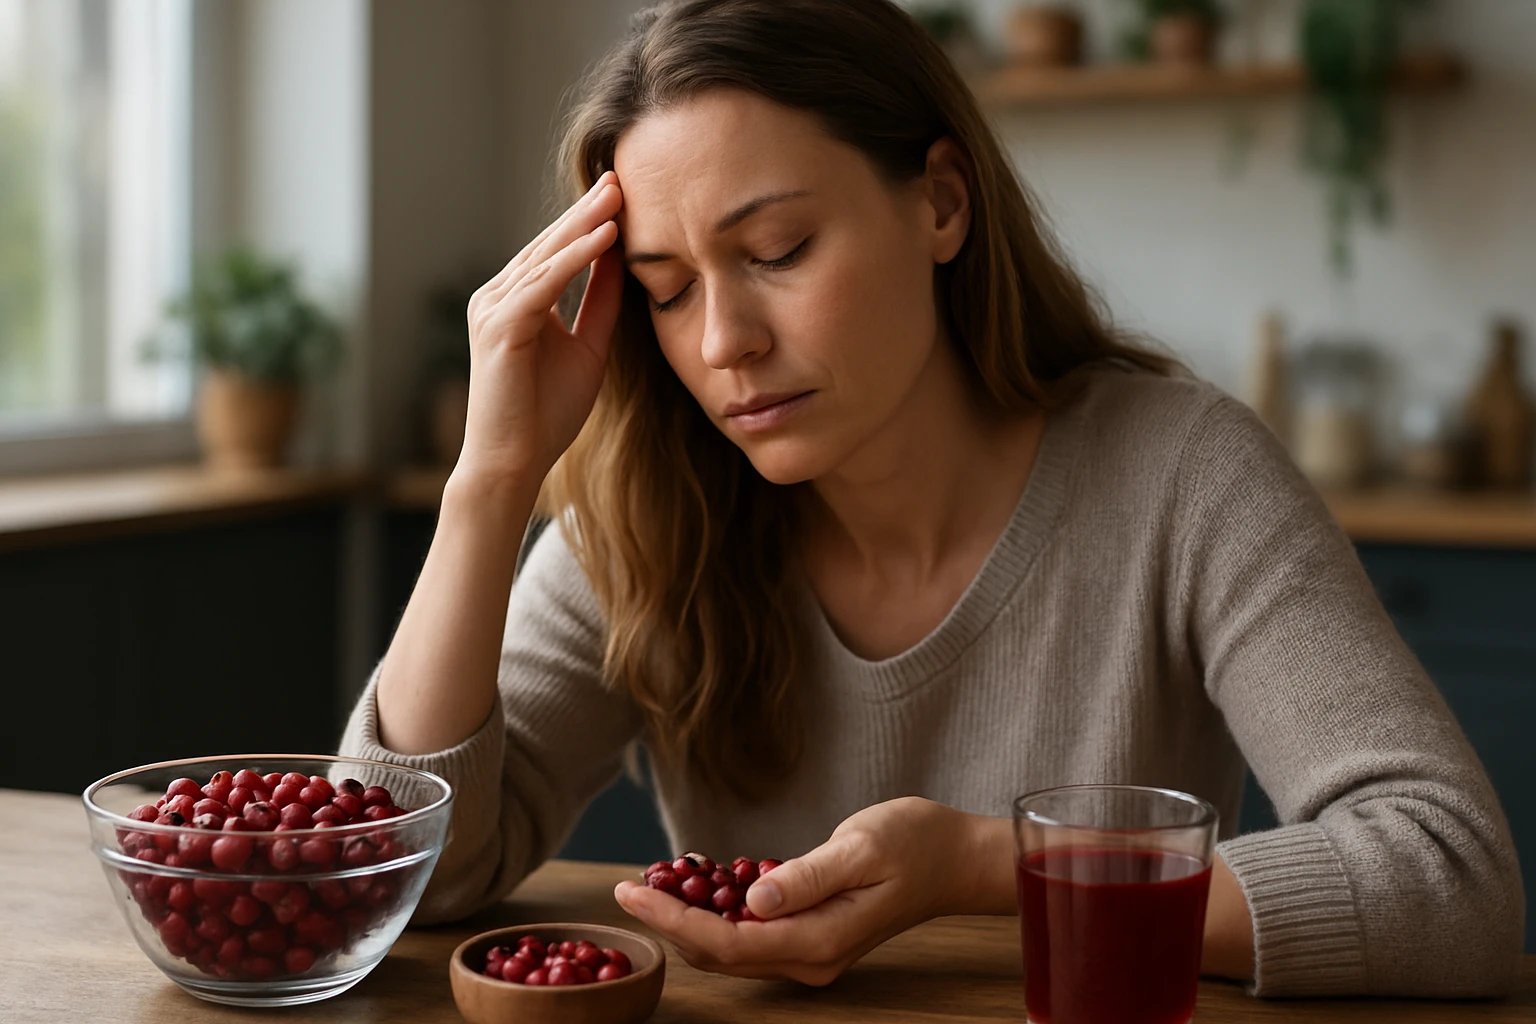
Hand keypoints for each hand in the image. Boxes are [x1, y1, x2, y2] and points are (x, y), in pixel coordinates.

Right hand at [455, 171, 624, 487]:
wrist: (514, 463)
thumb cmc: (547, 415)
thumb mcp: (587, 349)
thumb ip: (600, 305)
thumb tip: (623, 261)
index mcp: (514, 301)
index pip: (555, 250)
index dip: (589, 221)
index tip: (623, 192)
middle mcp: (496, 297)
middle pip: (549, 243)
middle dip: (587, 209)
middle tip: (621, 174)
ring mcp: (493, 309)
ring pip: (546, 255)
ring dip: (585, 223)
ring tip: (619, 193)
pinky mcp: (500, 327)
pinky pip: (544, 282)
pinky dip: (576, 257)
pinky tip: (606, 236)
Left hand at [613, 797, 982, 985]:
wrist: (956, 858)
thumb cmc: (914, 843)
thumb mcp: (860, 849)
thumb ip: (805, 878)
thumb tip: (752, 901)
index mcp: (818, 941)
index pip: (727, 940)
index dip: (673, 919)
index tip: (631, 891)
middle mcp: (810, 959)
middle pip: (720, 952)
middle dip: (669, 922)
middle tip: (627, 885)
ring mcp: (811, 953)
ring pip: (732, 948)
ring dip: (689, 920)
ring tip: (652, 884)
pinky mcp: (812, 937)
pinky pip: (751, 935)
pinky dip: (717, 914)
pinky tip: (698, 885)